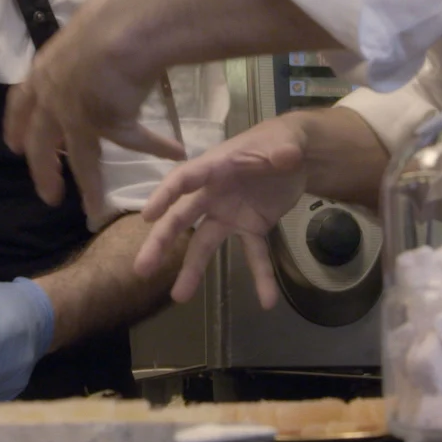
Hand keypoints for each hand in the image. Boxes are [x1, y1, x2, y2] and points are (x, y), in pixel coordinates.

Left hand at [5, 0, 184, 220]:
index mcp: (43, 72)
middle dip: (44, 172)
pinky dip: (157, 145)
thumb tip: (95, 51)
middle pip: (41, 145)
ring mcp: (78, 115)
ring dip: (90, 185)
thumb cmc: (109, 17)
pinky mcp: (108, 124)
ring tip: (94, 207)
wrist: (124, 25)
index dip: (15, 126)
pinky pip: (134, 140)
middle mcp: (54, 98)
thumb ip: (81, 52)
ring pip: (82, 159)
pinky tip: (175, 152)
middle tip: (49, 195)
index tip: (12, 147)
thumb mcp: (83, 33)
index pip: (20, 103)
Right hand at [134, 116, 309, 309]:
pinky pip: (253, 254)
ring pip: (205, 243)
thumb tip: (286, 156)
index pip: (184, 179)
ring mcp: (230, 213)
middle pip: (183, 217)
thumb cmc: (280, 141)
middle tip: (142, 268)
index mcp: (216, 167)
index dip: (165, 196)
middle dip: (162, 241)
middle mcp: (215, 193)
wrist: (299, 155)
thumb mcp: (284, 142)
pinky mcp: (251, 227)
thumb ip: (282, 151)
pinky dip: (261, 276)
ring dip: (193, 268)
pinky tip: (266, 300)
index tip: (148, 217)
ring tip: (179, 297)